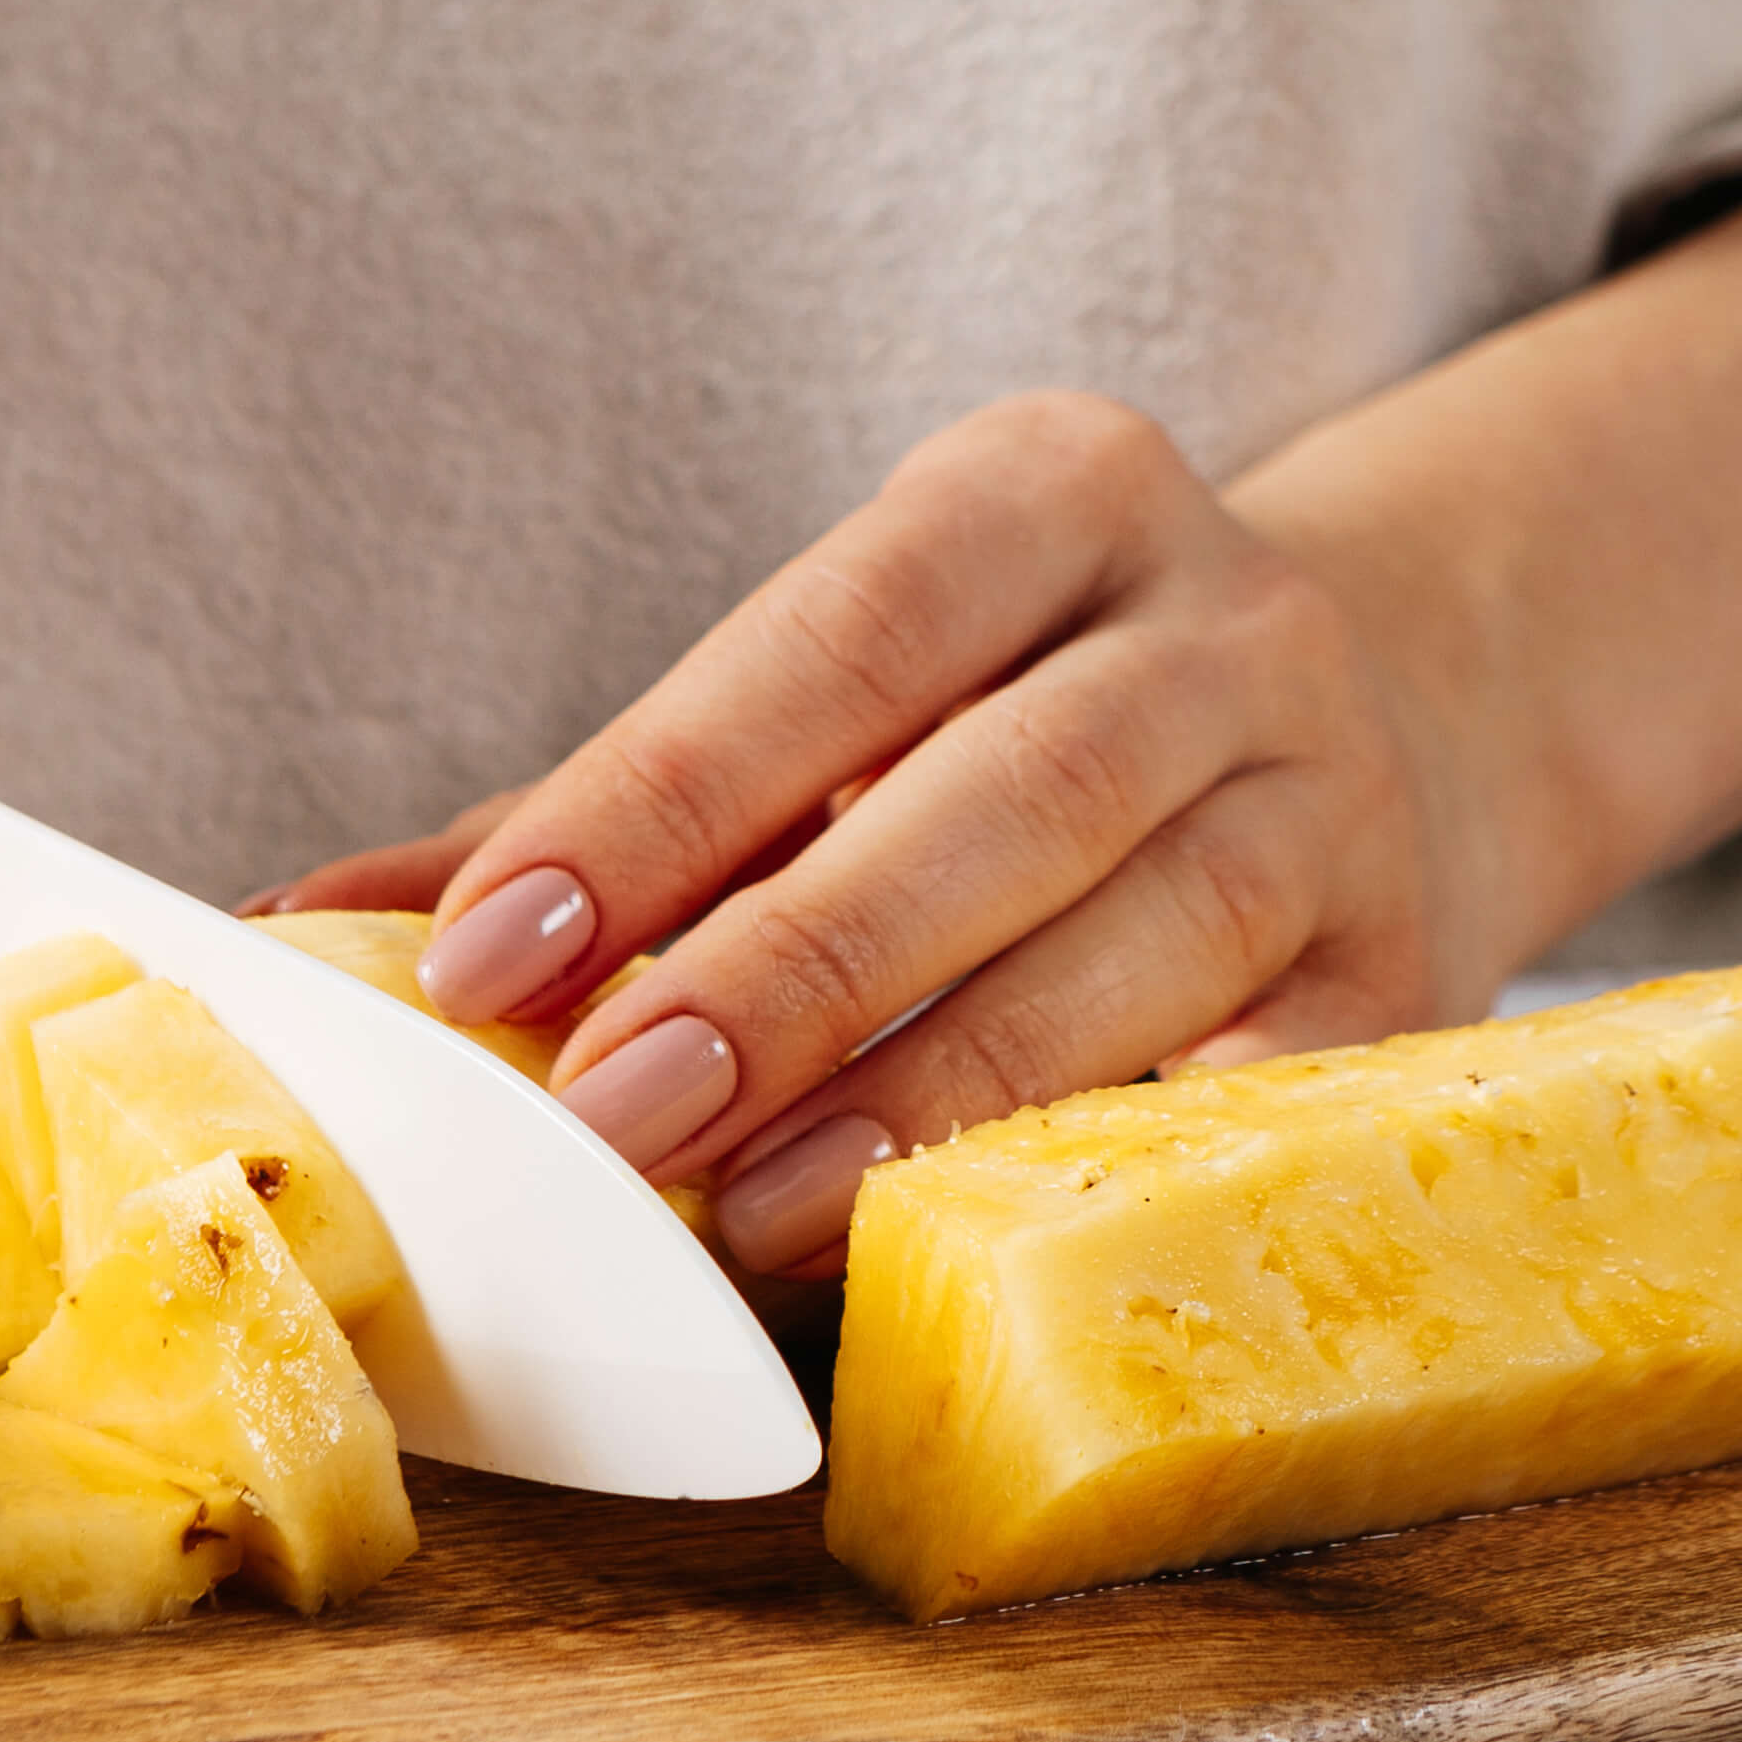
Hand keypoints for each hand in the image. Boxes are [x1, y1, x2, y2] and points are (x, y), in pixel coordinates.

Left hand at [354, 180, 1741, 1274]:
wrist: (1387, 725)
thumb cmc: (1014, 732)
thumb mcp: (843, 702)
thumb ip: (612, 805)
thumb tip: (324, 923)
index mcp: (1051, 496)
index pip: (842, 634)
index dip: (664, 794)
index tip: (496, 952)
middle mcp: (1227, 624)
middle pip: (1006, 790)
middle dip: (795, 963)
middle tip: (614, 1117)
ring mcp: (1343, 801)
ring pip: (1151, 939)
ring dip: (939, 1090)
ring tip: (753, 1216)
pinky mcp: (1417, 979)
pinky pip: (1276, 1084)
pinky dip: (1131, 1163)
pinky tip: (990, 1245)